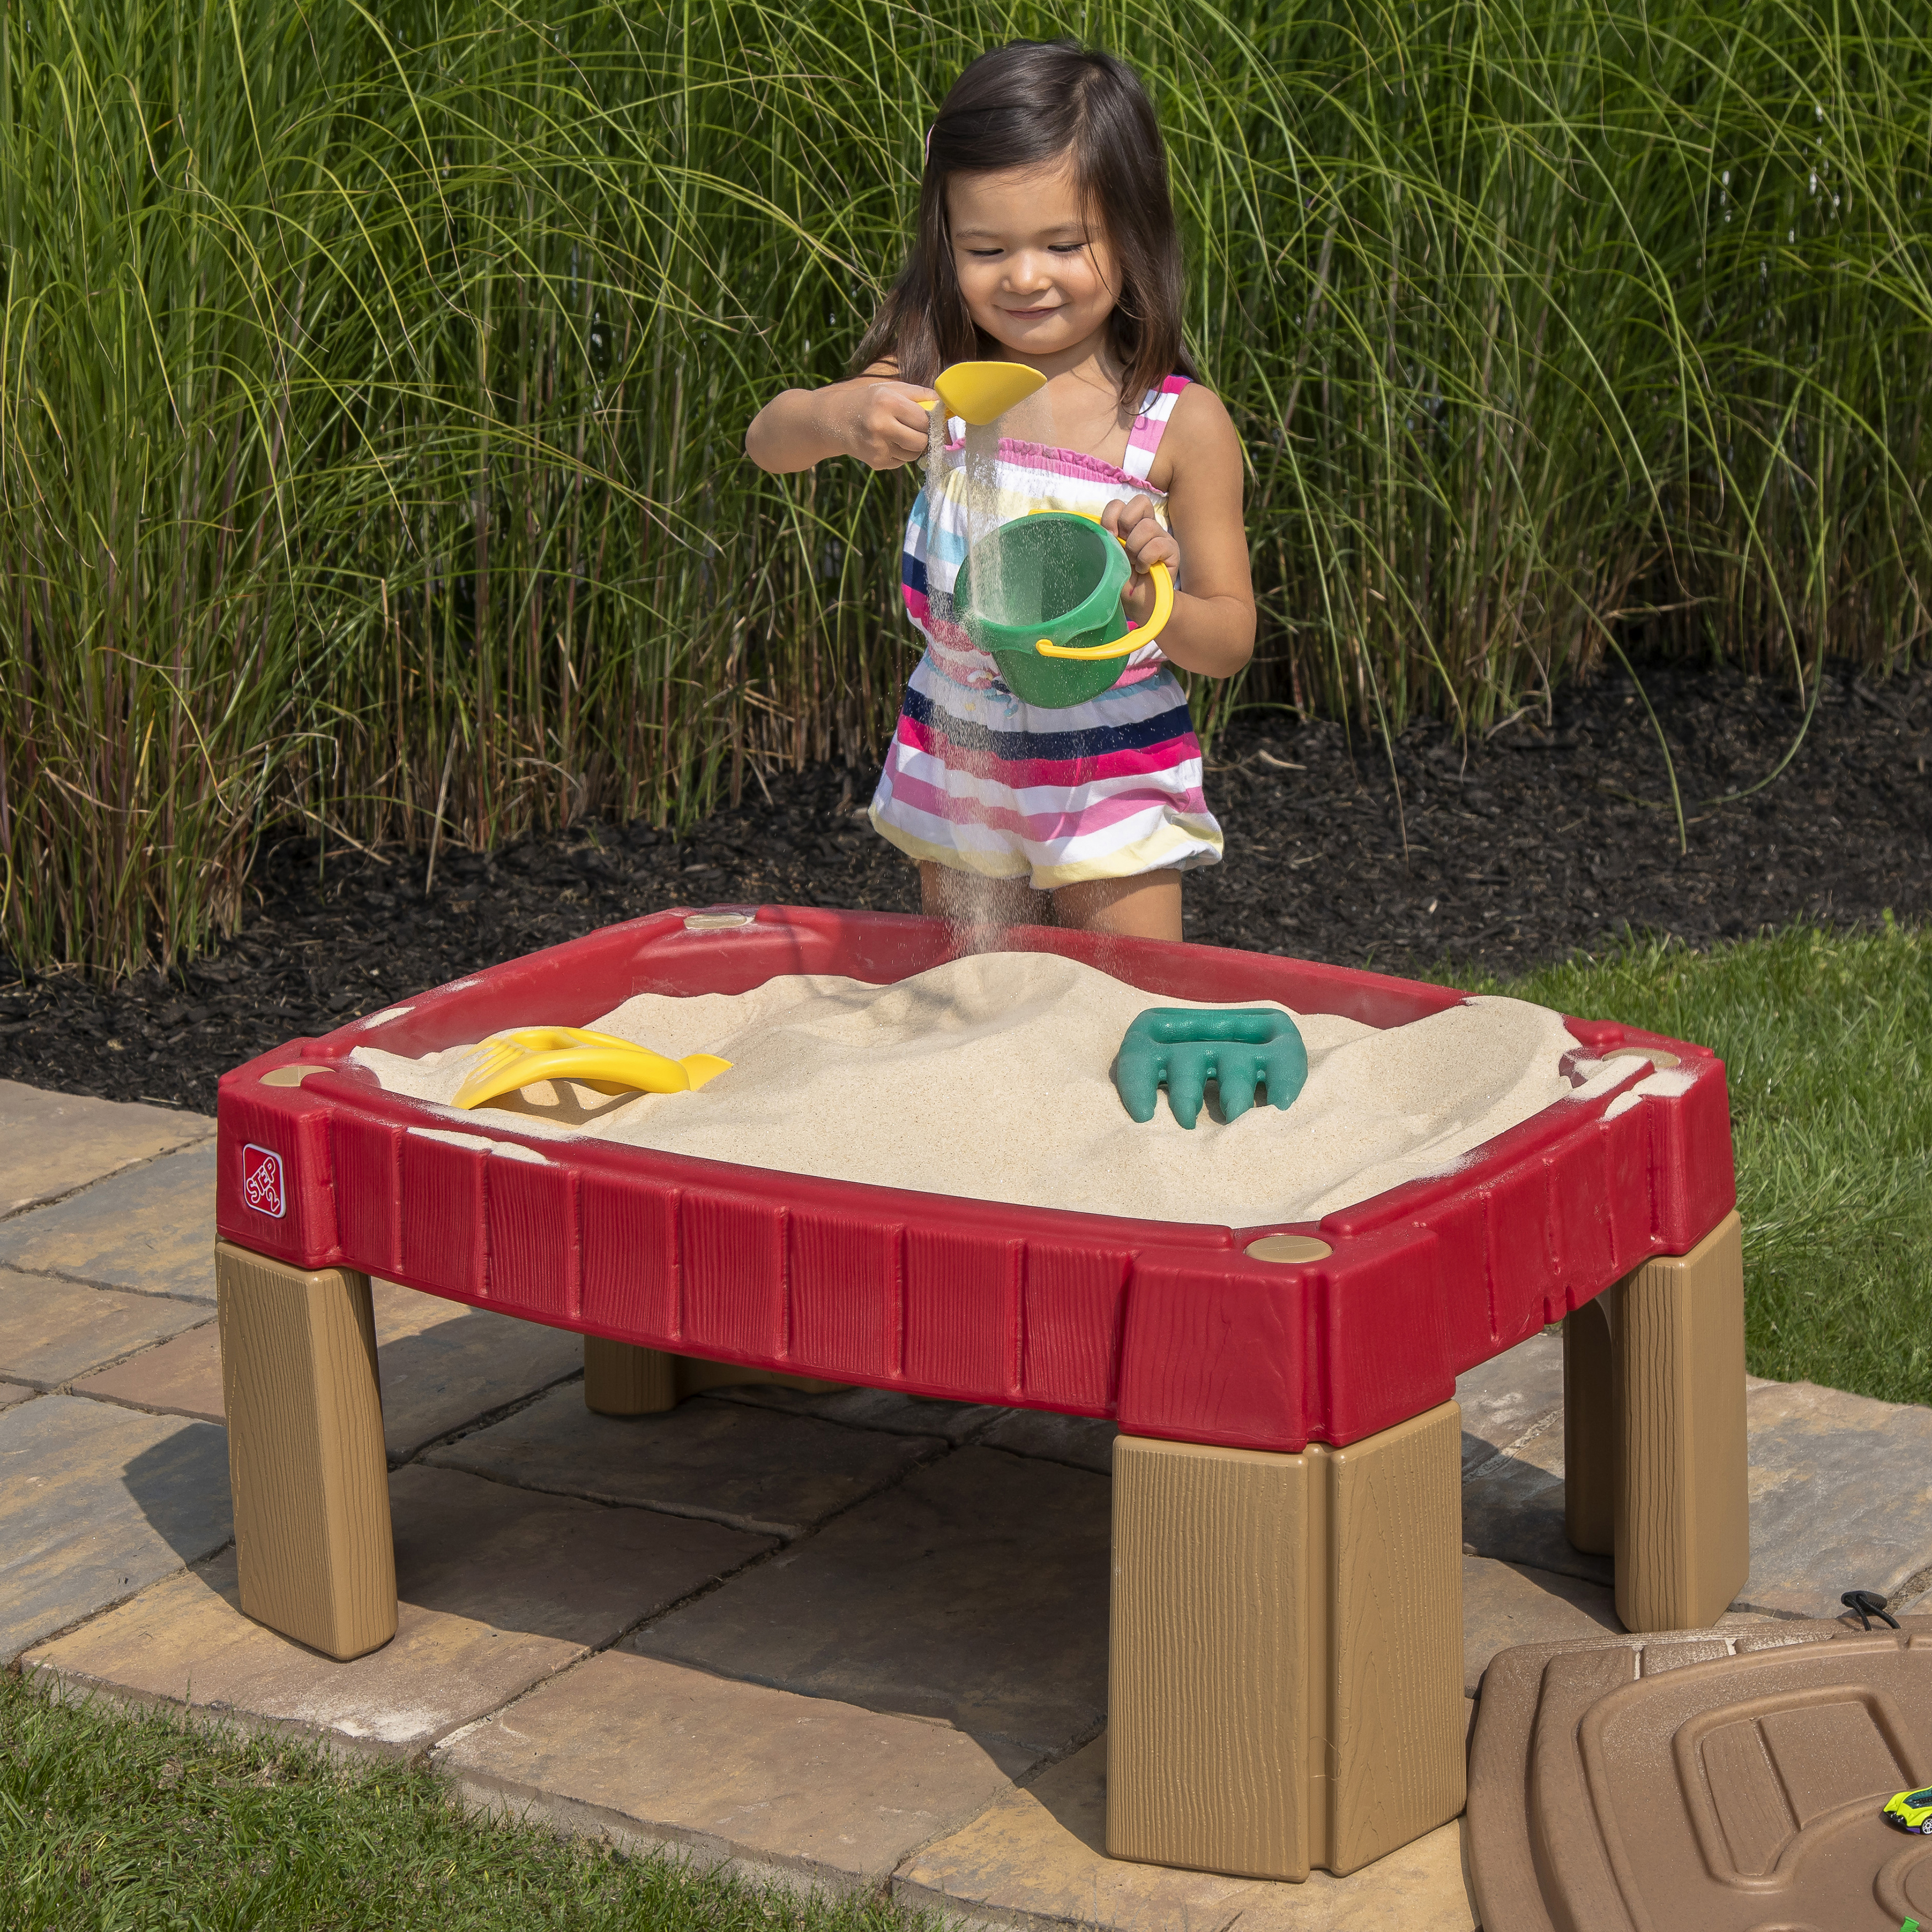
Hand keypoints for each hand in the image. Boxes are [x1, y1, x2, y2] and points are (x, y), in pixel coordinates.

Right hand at [830, 380, 937, 469]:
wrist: (836, 420)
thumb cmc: (869, 401)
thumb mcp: (891, 388)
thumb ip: (920, 394)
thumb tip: (947, 406)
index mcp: (888, 403)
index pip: (924, 420)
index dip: (930, 422)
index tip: (929, 420)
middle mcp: (882, 426)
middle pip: (921, 441)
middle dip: (924, 436)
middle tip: (917, 429)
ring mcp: (878, 447)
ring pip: (914, 455)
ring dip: (914, 446)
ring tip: (901, 434)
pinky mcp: (877, 462)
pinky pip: (902, 462)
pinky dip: (901, 453)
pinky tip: (888, 443)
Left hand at [1101, 494, 1180, 623]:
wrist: (1137, 605)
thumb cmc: (1120, 582)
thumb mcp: (1107, 557)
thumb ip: (1105, 538)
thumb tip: (1101, 527)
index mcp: (1128, 526)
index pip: (1119, 503)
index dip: (1111, 516)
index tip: (1108, 536)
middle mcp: (1146, 527)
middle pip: (1140, 502)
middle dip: (1126, 523)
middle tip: (1123, 546)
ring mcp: (1161, 537)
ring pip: (1147, 526)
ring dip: (1135, 548)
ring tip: (1133, 564)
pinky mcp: (1173, 550)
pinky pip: (1158, 544)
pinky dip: (1146, 559)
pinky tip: (1144, 570)